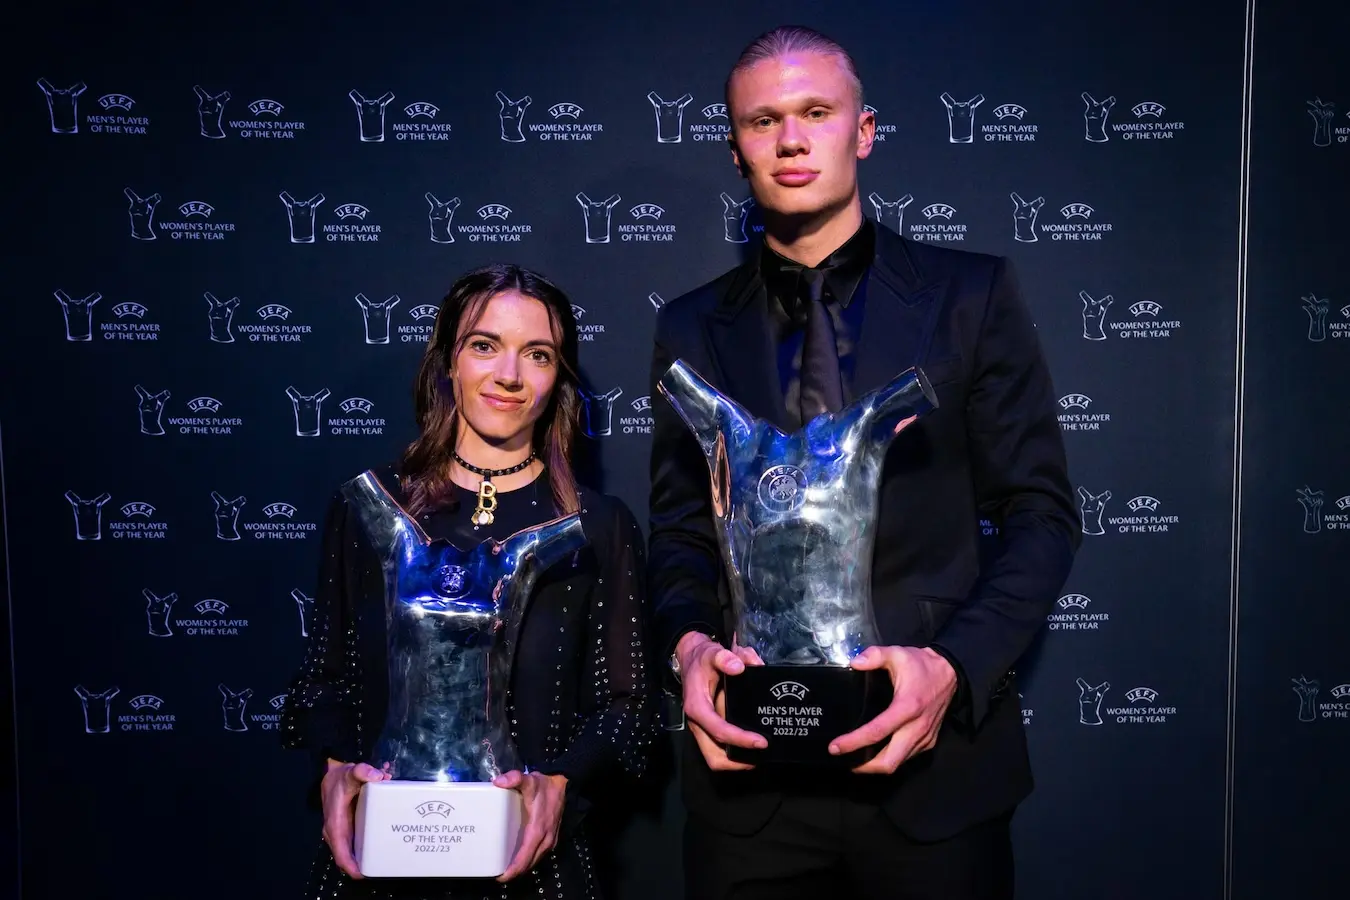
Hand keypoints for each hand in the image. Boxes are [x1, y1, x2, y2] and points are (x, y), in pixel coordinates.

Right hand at [319, 759, 389, 878]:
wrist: (331, 774)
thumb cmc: (339, 778)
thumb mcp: (350, 773)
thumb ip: (362, 772)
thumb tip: (377, 775)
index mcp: (335, 825)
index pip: (341, 854)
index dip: (351, 867)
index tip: (364, 873)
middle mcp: (336, 832)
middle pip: (347, 857)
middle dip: (362, 864)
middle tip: (382, 866)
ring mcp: (342, 831)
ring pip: (352, 851)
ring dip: (364, 856)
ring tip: (384, 858)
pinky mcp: (347, 827)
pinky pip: (355, 841)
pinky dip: (366, 845)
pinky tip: (380, 843)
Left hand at [494, 771, 567, 881]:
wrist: (564, 785)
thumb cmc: (545, 786)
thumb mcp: (529, 780)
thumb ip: (514, 779)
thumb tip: (498, 782)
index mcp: (537, 830)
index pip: (524, 857)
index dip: (513, 870)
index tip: (500, 877)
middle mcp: (545, 839)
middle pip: (529, 864)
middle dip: (514, 872)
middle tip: (497, 873)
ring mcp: (550, 840)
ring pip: (534, 861)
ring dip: (521, 867)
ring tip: (505, 868)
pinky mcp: (551, 839)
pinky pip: (538, 855)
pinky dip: (528, 860)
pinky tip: (518, 858)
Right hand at [676, 631, 766, 770]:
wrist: (691, 658)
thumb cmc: (703, 658)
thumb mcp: (712, 652)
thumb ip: (724, 657)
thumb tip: (739, 667)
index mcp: (697, 707)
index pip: (719, 731)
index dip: (740, 739)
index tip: (762, 741)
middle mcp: (697, 723)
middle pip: (714, 757)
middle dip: (737, 763)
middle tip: (761, 756)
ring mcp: (702, 728)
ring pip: (715, 757)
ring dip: (736, 762)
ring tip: (758, 756)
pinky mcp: (708, 728)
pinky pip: (719, 749)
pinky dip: (734, 752)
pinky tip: (751, 745)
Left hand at [828, 646, 957, 773]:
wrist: (951, 673)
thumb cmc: (922, 665)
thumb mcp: (897, 653)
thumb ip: (875, 655)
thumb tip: (854, 662)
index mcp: (907, 707)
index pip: (877, 732)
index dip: (854, 743)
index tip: (835, 747)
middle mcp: (917, 728)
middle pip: (889, 761)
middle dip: (865, 767)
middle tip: (844, 760)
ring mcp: (925, 738)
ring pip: (898, 763)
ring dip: (876, 766)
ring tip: (856, 759)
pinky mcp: (929, 741)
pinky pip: (907, 757)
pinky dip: (890, 758)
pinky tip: (877, 751)